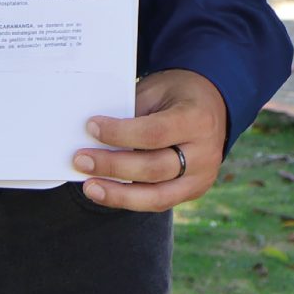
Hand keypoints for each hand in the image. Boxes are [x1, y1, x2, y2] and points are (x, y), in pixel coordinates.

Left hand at [74, 69, 226, 210]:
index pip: (154, 133)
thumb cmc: (177, 95)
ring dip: (118, 194)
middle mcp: (205, 152)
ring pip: (157, 196)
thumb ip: (132, 114)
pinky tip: (107, 193)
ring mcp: (202, 176)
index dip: (120, 133)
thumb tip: (94, 138)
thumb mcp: (157, 91)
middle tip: (81, 160)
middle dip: (113, 166)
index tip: (91, 127)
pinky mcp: (194, 190)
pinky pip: (159, 202)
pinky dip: (130, 199)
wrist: (213, 105)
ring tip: (89, 187)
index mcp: (197, 119)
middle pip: (154, 168)